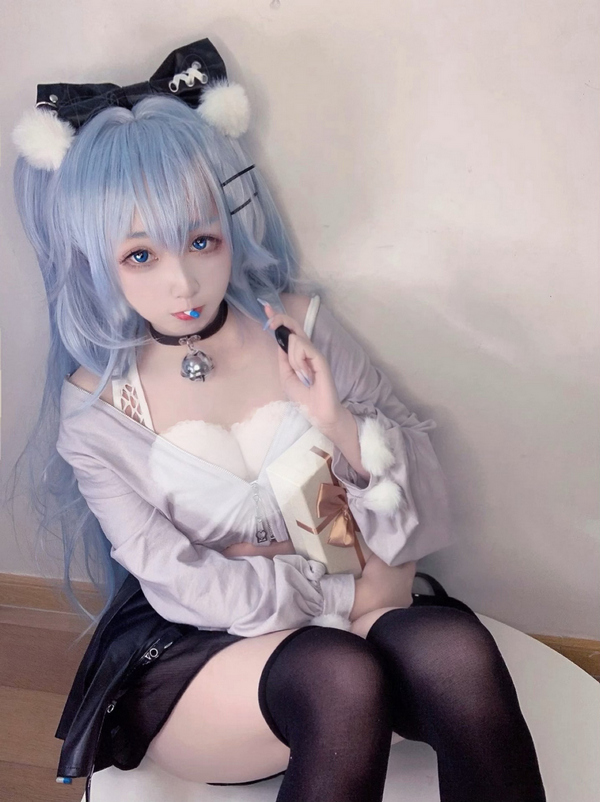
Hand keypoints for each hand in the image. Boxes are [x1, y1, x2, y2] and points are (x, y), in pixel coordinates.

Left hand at [262, 302, 344, 430]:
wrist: (317, 411)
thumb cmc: (303, 396)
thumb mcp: (286, 375)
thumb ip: (283, 358)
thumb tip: (280, 339)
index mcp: (298, 354)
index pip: (288, 331)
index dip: (278, 318)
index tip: (266, 308)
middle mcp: (307, 350)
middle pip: (293, 326)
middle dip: (280, 319)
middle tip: (269, 322)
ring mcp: (314, 353)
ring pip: (295, 339)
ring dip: (292, 357)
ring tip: (301, 374)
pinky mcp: (320, 358)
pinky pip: (303, 348)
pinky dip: (298, 360)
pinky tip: (305, 374)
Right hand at [349, 554, 415, 620]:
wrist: (366, 605)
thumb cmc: (375, 578)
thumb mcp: (378, 558)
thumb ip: (385, 552)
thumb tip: (388, 547)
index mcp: (409, 574)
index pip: (411, 562)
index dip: (404, 557)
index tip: (396, 554)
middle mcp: (409, 590)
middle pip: (405, 578)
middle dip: (397, 574)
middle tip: (385, 570)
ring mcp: (402, 605)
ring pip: (398, 593)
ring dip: (391, 589)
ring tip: (378, 586)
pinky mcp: (392, 615)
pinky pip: (390, 604)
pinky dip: (385, 601)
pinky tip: (376, 598)